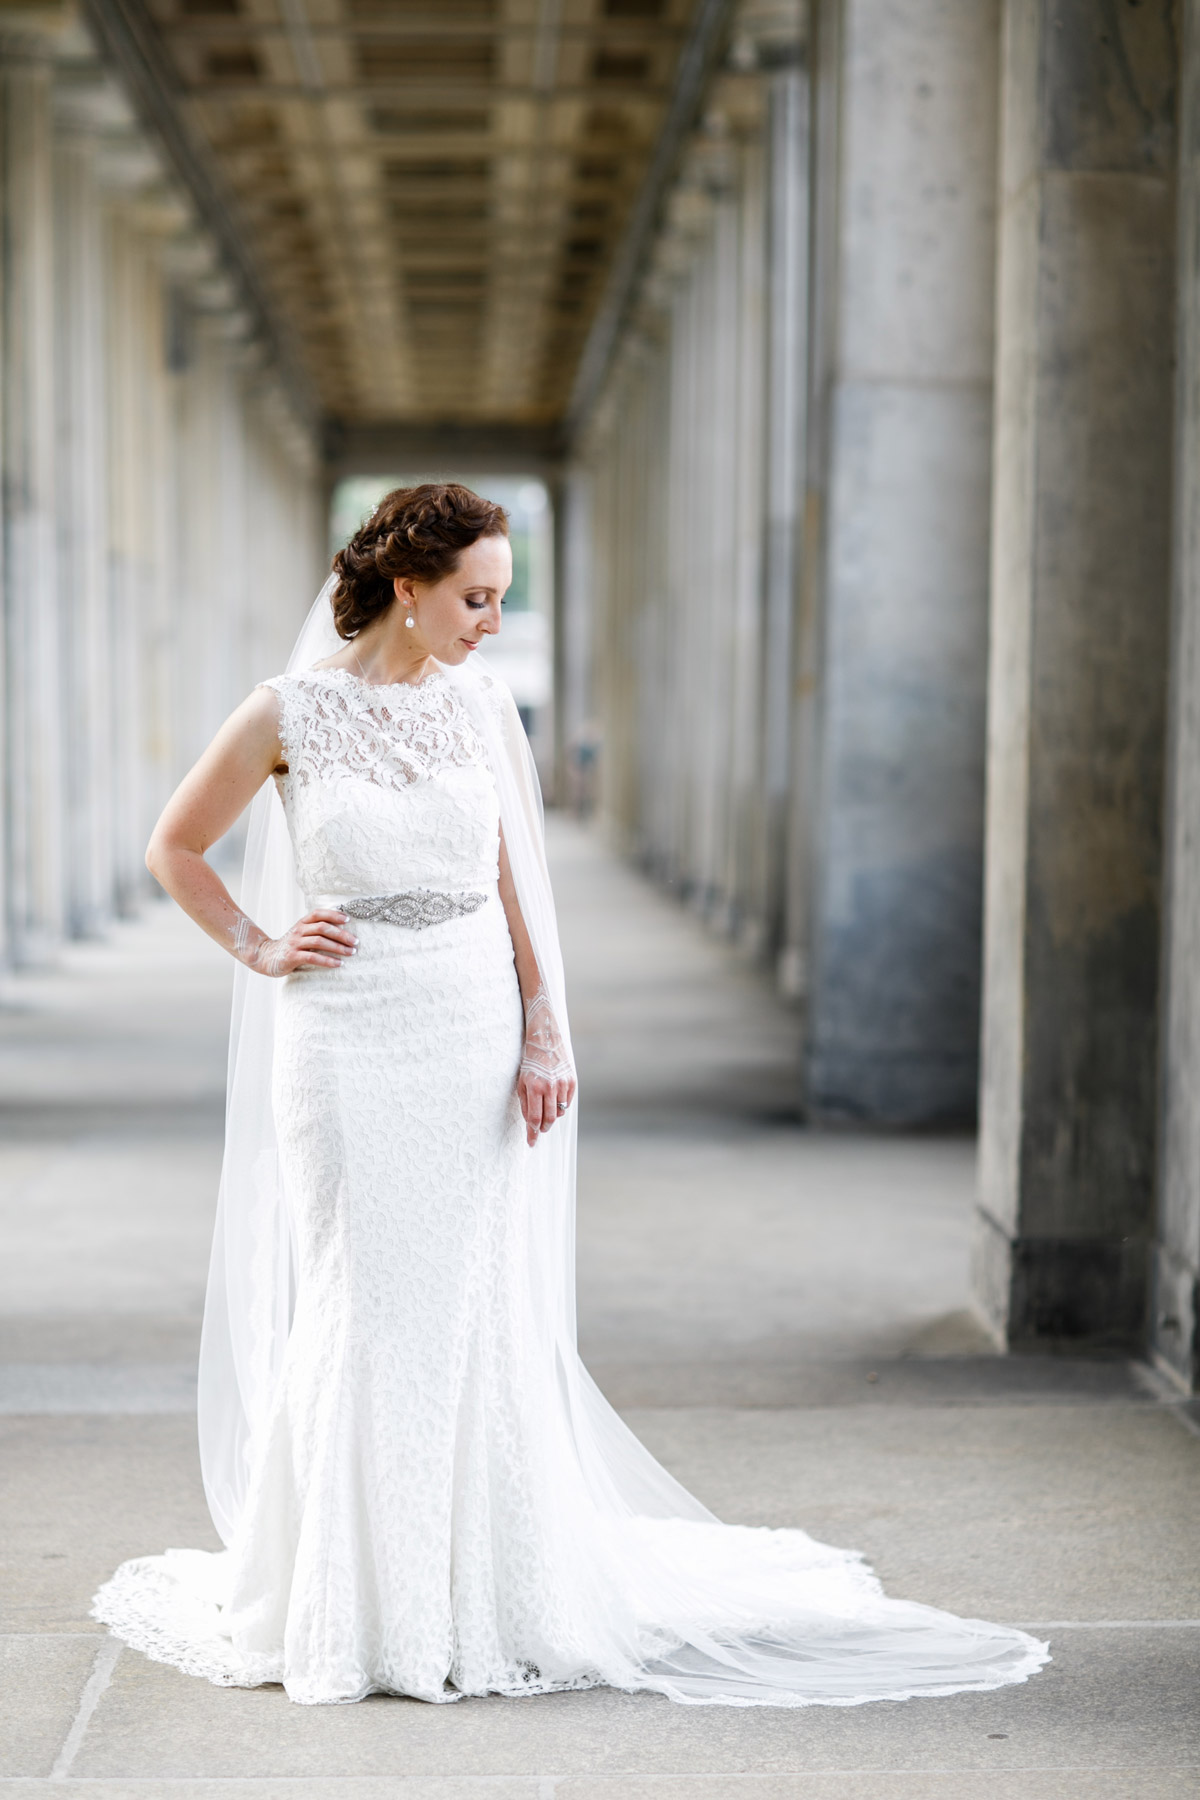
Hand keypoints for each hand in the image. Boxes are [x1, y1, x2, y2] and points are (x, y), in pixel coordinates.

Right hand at [244, 909, 357, 976]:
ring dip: (338, 947)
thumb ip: (316, 930)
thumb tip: (341, 929)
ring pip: (319, 941)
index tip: (348, 919)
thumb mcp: (301, 934)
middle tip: (356, 942)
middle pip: (323, 928)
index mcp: (302, 922)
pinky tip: (338, 964)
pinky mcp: (292, 956)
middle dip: (342, 934)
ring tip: (351, 953)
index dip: (333, 914)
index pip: (319, 914)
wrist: (266, 957)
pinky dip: (327, 960)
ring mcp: (295, 943)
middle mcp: (299, 930)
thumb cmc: (290, 946)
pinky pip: (312, 957)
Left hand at [518, 986, 575, 1145]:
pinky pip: (567, 1103)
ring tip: (545, 1111)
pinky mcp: (572, 1081)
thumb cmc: (530, 1061)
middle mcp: (550, 1087)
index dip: (532, 1133)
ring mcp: (563, 1084)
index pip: (534, 1118)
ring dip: (552, 1116)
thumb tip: (529, 1123)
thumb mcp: (521, 1082)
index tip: (531, 1143)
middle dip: (543, 1127)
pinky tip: (554, 1101)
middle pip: (549, 1119)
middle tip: (539, 1129)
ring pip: (559, 1112)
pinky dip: (561, 1106)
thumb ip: (525, 1103)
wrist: (545, 1039)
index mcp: (534, 1087)